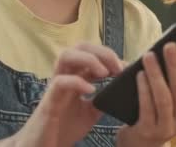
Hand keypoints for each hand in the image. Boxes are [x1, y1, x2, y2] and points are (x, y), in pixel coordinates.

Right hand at [9, 43, 123, 146]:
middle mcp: (64, 76)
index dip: (109, 56)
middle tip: (118, 67)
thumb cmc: (64, 128)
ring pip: (65, 55)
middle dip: (101, 51)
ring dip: (89, 59)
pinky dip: (77, 82)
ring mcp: (55, 86)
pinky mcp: (49, 101)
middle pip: (79, 46)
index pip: (90, 53)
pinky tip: (91, 90)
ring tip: (105, 73)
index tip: (125, 67)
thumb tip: (121, 90)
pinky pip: (60, 82)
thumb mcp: (90, 112)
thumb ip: (102, 99)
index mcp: (75, 77)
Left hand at [116, 43, 175, 146]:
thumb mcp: (171, 97)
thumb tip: (170, 52)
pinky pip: (147, 107)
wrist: (141, 141)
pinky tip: (139, 74)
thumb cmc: (156, 109)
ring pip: (164, 98)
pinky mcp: (149, 132)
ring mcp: (167, 128)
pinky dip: (144, 89)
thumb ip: (174, 79)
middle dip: (174, 65)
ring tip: (149, 56)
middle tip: (168, 46)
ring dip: (156, 74)